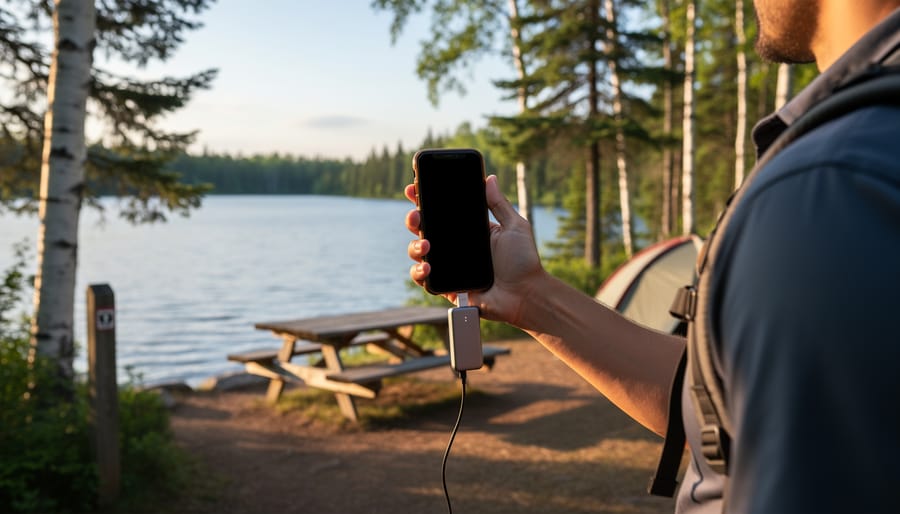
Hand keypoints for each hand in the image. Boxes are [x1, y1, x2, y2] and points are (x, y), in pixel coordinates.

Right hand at [404, 175, 544, 325]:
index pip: (442, 212)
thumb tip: (490, 178)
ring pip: (418, 252)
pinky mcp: (446, 287)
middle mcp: (455, 247)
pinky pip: (423, 279)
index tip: (414, 188)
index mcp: (469, 230)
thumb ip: (499, 203)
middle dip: (413, 219)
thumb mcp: (514, 226)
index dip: (424, 200)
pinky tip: (427, 267)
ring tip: (426, 244)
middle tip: (416, 215)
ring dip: (415, 246)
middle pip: (424, 229)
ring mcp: (449, 267)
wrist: (526, 293)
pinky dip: (419, 272)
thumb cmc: (524, 261)